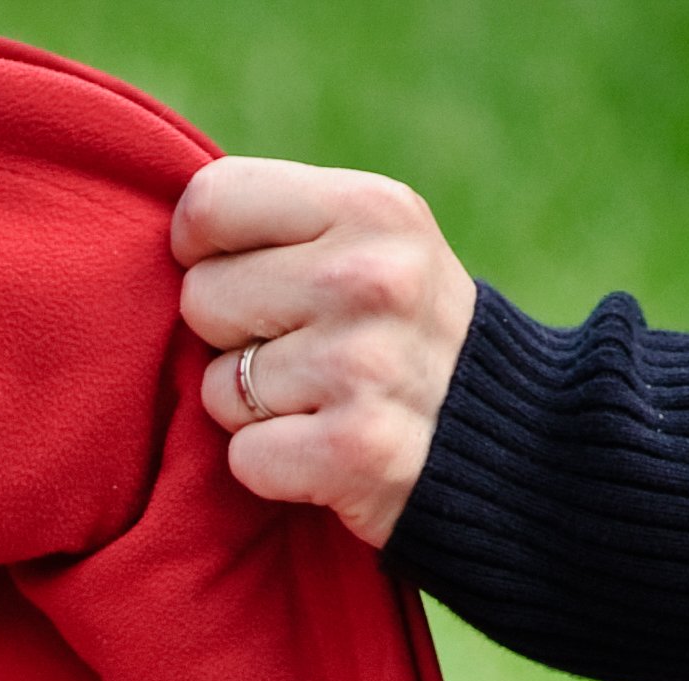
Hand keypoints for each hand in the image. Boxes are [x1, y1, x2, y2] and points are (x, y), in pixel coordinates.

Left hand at [172, 158, 476, 547]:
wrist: (515, 448)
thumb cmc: (412, 340)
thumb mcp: (380, 244)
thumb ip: (289, 225)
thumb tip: (173, 230)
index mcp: (371, 208)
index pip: (210, 203)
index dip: (203, 250)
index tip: (243, 277)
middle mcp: (368, 278)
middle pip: (203, 297)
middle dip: (235, 337)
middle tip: (303, 354)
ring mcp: (362, 366)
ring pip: (218, 386)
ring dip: (255, 411)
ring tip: (323, 406)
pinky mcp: (353, 451)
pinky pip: (244, 457)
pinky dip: (273, 470)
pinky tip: (325, 456)